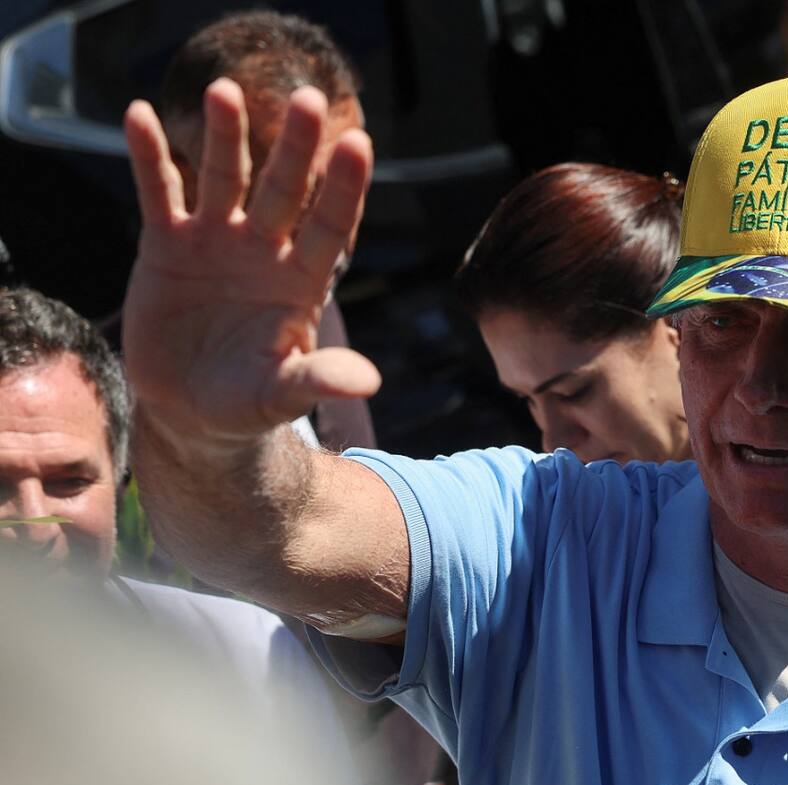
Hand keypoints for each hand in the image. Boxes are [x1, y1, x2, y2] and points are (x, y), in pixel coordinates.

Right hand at [122, 79, 378, 442]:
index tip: (359, 142)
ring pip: (224, 178)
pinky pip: (160, 193)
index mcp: (302, 280)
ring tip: (224, 90)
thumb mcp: (281, 395)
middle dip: (293, 146)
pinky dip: (149, 158)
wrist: (190, 411)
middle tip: (306, 97)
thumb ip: (317, 380)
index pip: (331, 225)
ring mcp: (217, 242)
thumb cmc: (247, 404)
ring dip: (225, 136)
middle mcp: (265, 249)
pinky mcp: (168, 245)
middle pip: (283, 188)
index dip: (343, 186)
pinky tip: (139, 115)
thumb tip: (369, 381)